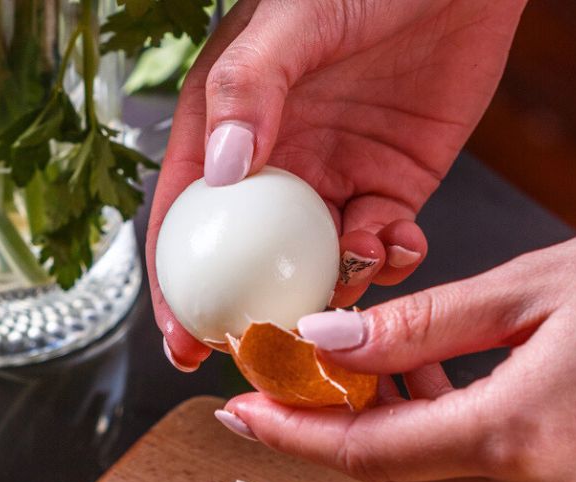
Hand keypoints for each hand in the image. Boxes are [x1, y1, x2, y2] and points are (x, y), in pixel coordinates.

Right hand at [148, 0, 525, 370]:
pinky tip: (399, 244)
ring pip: (314, 264)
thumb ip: (249, 89)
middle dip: (248, 316)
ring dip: (329, 291)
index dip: (175, 286)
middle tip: (263, 354)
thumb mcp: (290, 23)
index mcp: (225, 129)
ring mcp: (330, 180)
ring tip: (349, 285)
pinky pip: (380, 245)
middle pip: (243, 261)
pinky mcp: (391, 186)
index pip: (185, 220)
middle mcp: (271, 165)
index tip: (181, 341)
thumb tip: (221, 173)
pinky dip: (387, 260)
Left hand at [217, 234, 575, 481]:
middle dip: (328, 429)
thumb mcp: (534, 289)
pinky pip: (478, 474)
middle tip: (290, 375)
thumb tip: (322, 337)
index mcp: (519, 437)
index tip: (237, 409)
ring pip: (430, 477)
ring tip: (368, 356)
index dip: (290, 433)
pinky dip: (436, 431)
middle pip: (389, 474)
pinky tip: (432, 374)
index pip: (365, 452)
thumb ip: (420, 324)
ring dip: (383, 427)